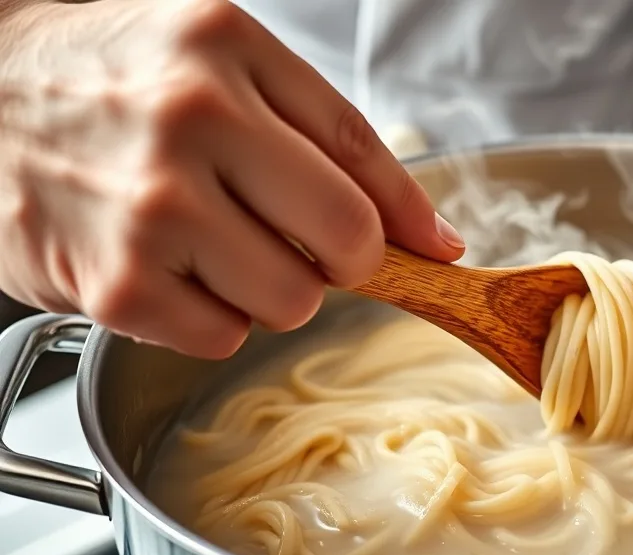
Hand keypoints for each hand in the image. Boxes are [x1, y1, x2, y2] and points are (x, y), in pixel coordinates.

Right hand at [0, 0, 464, 357]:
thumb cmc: (111, 79)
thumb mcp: (220, 62)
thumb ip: (327, 136)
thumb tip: (429, 235)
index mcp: (227, 50)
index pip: (365, 154)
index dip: (410, 217)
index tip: (432, 249)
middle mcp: (190, 120)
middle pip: (346, 241)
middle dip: (341, 259)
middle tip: (301, 242)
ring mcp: (150, 206)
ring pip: (291, 302)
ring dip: (270, 288)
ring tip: (213, 243)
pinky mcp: (113, 283)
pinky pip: (222, 337)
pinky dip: (210, 317)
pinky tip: (170, 269)